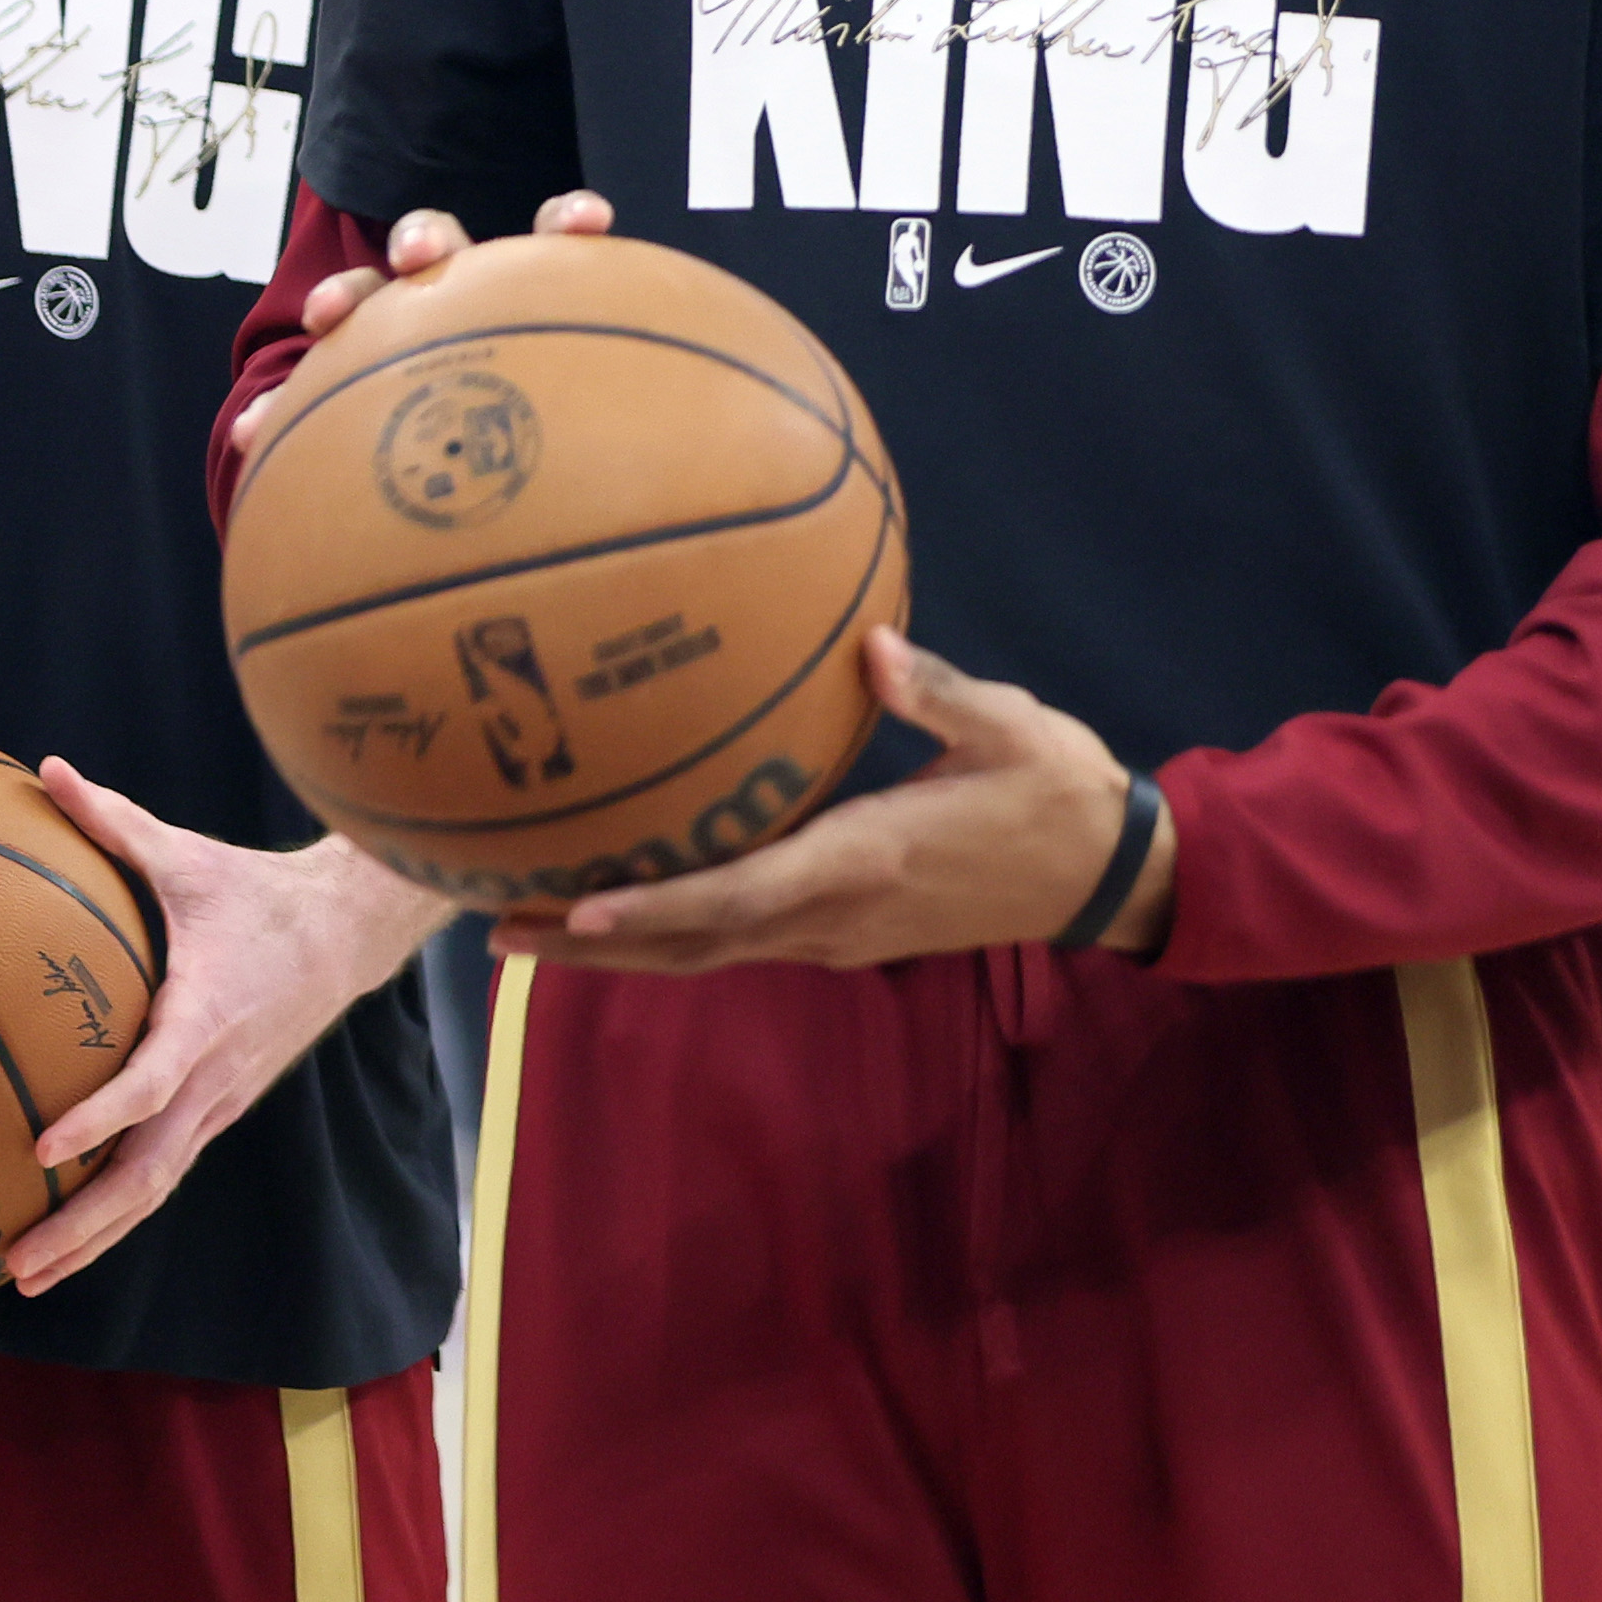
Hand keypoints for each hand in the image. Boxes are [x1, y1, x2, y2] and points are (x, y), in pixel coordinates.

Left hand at [4, 760, 451, 1294]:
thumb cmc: (257, 892)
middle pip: (148, 1173)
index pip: (151, 1082)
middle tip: (16, 1262)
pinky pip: (164, 1172)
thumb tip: (47, 771)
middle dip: (83, 1226)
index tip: (43, 1148)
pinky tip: (68, 1236)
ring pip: (156, 1188)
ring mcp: (219, 1103)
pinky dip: (118, 1212)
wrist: (345, 934)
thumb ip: (114, 822)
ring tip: (25, 1275)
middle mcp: (214, 1077)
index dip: (100, 1117)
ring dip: (95, 1237)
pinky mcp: (218, 1111)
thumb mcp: (187, 856)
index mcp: (205, 1016)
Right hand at [226, 188, 615, 462]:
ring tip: (327, 315)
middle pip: (443, 248)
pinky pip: (300, 388)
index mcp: (528, 305)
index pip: (556, 241)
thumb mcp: (578, 471)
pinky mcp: (338, 376)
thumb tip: (702, 560)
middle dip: (427, 237)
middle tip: (418, 255)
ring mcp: (393, 333)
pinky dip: (275, 412)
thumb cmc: (537, 470)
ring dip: (349, 294)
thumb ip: (614, 483)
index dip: (569, 224)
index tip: (589, 222)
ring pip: (366, 297)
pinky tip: (250, 437)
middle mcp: (459, 305)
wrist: (431, 492)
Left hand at [495, 627, 1173, 973]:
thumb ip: (937, 693)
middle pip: (695, 945)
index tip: (578, 910)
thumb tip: (873, 650)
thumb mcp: (1009, 727)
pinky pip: (738, 937)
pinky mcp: (843, 928)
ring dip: (618, 946)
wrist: (1107, 875)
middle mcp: (836, 914)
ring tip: (525, 925)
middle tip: (494, 925)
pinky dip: (668, 930)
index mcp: (863, 863)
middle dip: (594, 943)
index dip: (657, 909)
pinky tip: (622, 904)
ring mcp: (837, 932)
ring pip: (709, 952)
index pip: (741, 898)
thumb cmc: (1056, 792)